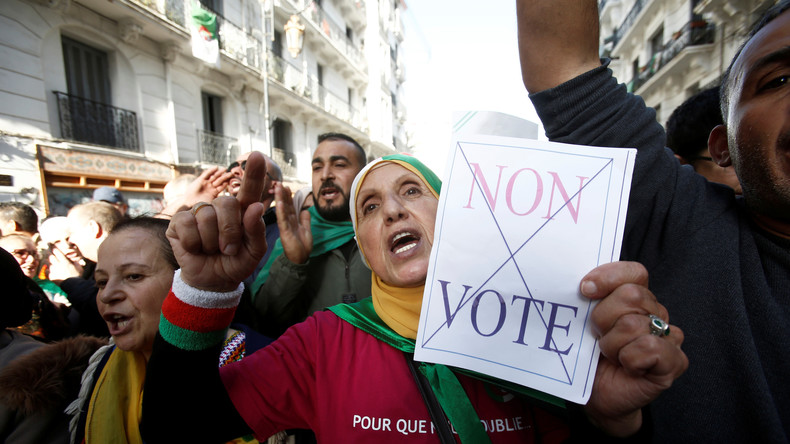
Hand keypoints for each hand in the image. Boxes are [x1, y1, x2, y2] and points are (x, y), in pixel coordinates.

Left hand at [47, 246, 82, 282]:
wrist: (72, 286)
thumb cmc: (77, 277)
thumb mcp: (79, 268)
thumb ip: (76, 262)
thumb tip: (75, 259)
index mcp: (65, 262)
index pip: (57, 252)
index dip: (54, 249)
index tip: (53, 247)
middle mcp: (58, 265)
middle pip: (50, 257)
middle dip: (49, 254)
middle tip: (49, 252)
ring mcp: (54, 271)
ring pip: (48, 264)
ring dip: (48, 262)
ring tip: (49, 261)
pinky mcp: (51, 277)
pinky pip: (47, 271)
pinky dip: (47, 270)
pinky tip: (49, 270)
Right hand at [159, 167, 232, 216]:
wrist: (189, 203)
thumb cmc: (200, 206)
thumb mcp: (211, 204)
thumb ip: (218, 203)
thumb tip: (228, 205)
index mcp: (214, 192)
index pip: (222, 186)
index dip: (226, 183)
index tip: (232, 181)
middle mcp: (210, 187)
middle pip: (219, 180)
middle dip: (225, 177)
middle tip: (231, 173)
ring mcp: (206, 183)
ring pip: (214, 176)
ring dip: (219, 172)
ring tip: (225, 169)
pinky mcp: (200, 180)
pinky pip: (206, 174)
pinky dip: (211, 170)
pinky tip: (216, 167)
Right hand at [166, 153, 267, 291]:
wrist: (213, 280)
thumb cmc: (235, 262)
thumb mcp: (253, 252)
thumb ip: (256, 231)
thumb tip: (255, 207)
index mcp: (241, 211)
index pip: (249, 189)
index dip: (254, 173)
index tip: (258, 156)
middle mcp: (219, 207)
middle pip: (227, 204)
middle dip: (230, 232)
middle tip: (228, 249)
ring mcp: (198, 212)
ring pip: (207, 217)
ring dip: (211, 241)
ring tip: (212, 249)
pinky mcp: (179, 222)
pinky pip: (187, 226)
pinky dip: (194, 243)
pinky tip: (195, 248)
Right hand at [273, 182, 312, 263]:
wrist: (301, 259)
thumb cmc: (302, 246)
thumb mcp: (306, 230)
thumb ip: (305, 220)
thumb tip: (305, 209)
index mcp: (292, 220)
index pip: (289, 205)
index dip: (288, 196)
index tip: (285, 186)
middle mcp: (287, 222)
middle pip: (285, 205)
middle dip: (282, 194)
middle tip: (278, 182)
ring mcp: (285, 226)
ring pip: (282, 210)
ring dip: (280, 199)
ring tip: (278, 188)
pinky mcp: (285, 232)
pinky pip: (283, 220)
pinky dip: (281, 212)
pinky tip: (279, 203)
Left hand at [580, 261, 687, 436]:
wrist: (596, 396)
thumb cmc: (589, 356)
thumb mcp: (582, 322)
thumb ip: (587, 299)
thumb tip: (582, 285)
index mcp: (636, 298)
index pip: (634, 272)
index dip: (608, 278)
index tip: (584, 290)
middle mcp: (655, 312)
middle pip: (631, 295)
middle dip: (603, 318)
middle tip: (597, 336)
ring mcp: (668, 336)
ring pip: (633, 324)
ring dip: (611, 345)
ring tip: (611, 355)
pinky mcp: (675, 361)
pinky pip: (649, 347)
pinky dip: (629, 360)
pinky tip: (627, 368)